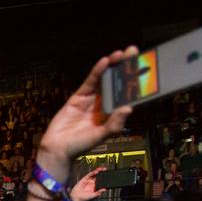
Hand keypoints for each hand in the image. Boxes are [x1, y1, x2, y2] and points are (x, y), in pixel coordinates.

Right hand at [35, 49, 136, 174]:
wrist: (57, 148)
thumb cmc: (80, 145)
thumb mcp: (100, 136)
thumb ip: (114, 124)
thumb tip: (128, 108)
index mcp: (112, 114)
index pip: (127, 96)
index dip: (135, 83)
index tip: (144, 71)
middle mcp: (104, 105)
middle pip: (118, 83)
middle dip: (126, 68)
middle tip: (134, 52)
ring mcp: (92, 99)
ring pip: (105, 79)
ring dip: (113, 66)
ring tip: (122, 53)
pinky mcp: (79, 96)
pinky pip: (90, 81)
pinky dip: (97, 71)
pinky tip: (105, 62)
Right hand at [71, 165, 107, 200]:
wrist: (76, 197)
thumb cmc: (83, 197)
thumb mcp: (93, 195)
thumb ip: (99, 192)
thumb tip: (105, 190)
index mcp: (94, 187)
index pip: (100, 181)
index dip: (104, 178)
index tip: (107, 176)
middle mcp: (92, 183)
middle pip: (97, 177)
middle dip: (101, 173)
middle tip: (105, 170)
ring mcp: (88, 181)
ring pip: (94, 175)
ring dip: (97, 171)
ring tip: (101, 169)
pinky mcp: (84, 179)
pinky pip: (89, 175)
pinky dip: (92, 173)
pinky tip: (96, 171)